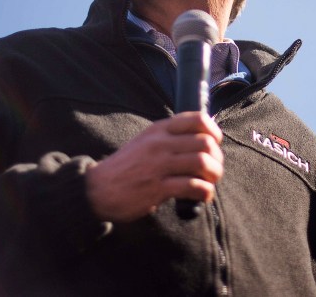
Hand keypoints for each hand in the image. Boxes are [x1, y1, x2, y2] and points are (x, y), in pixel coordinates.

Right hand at [85, 111, 223, 221]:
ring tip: (210, 182)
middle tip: (214, 169)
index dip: (214, 131)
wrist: (98, 188)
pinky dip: (204, 191)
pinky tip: (203, 195)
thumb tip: (202, 140)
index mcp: (159, 129)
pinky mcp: (157, 188)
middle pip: (204, 142)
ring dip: (214, 174)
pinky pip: (192, 186)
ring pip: (201, 162)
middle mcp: (160, 144)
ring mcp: (158, 165)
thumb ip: (170, 137)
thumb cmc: (126, 166)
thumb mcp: (146, 141)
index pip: (197, 119)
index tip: (215, 143)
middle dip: (217, 158)